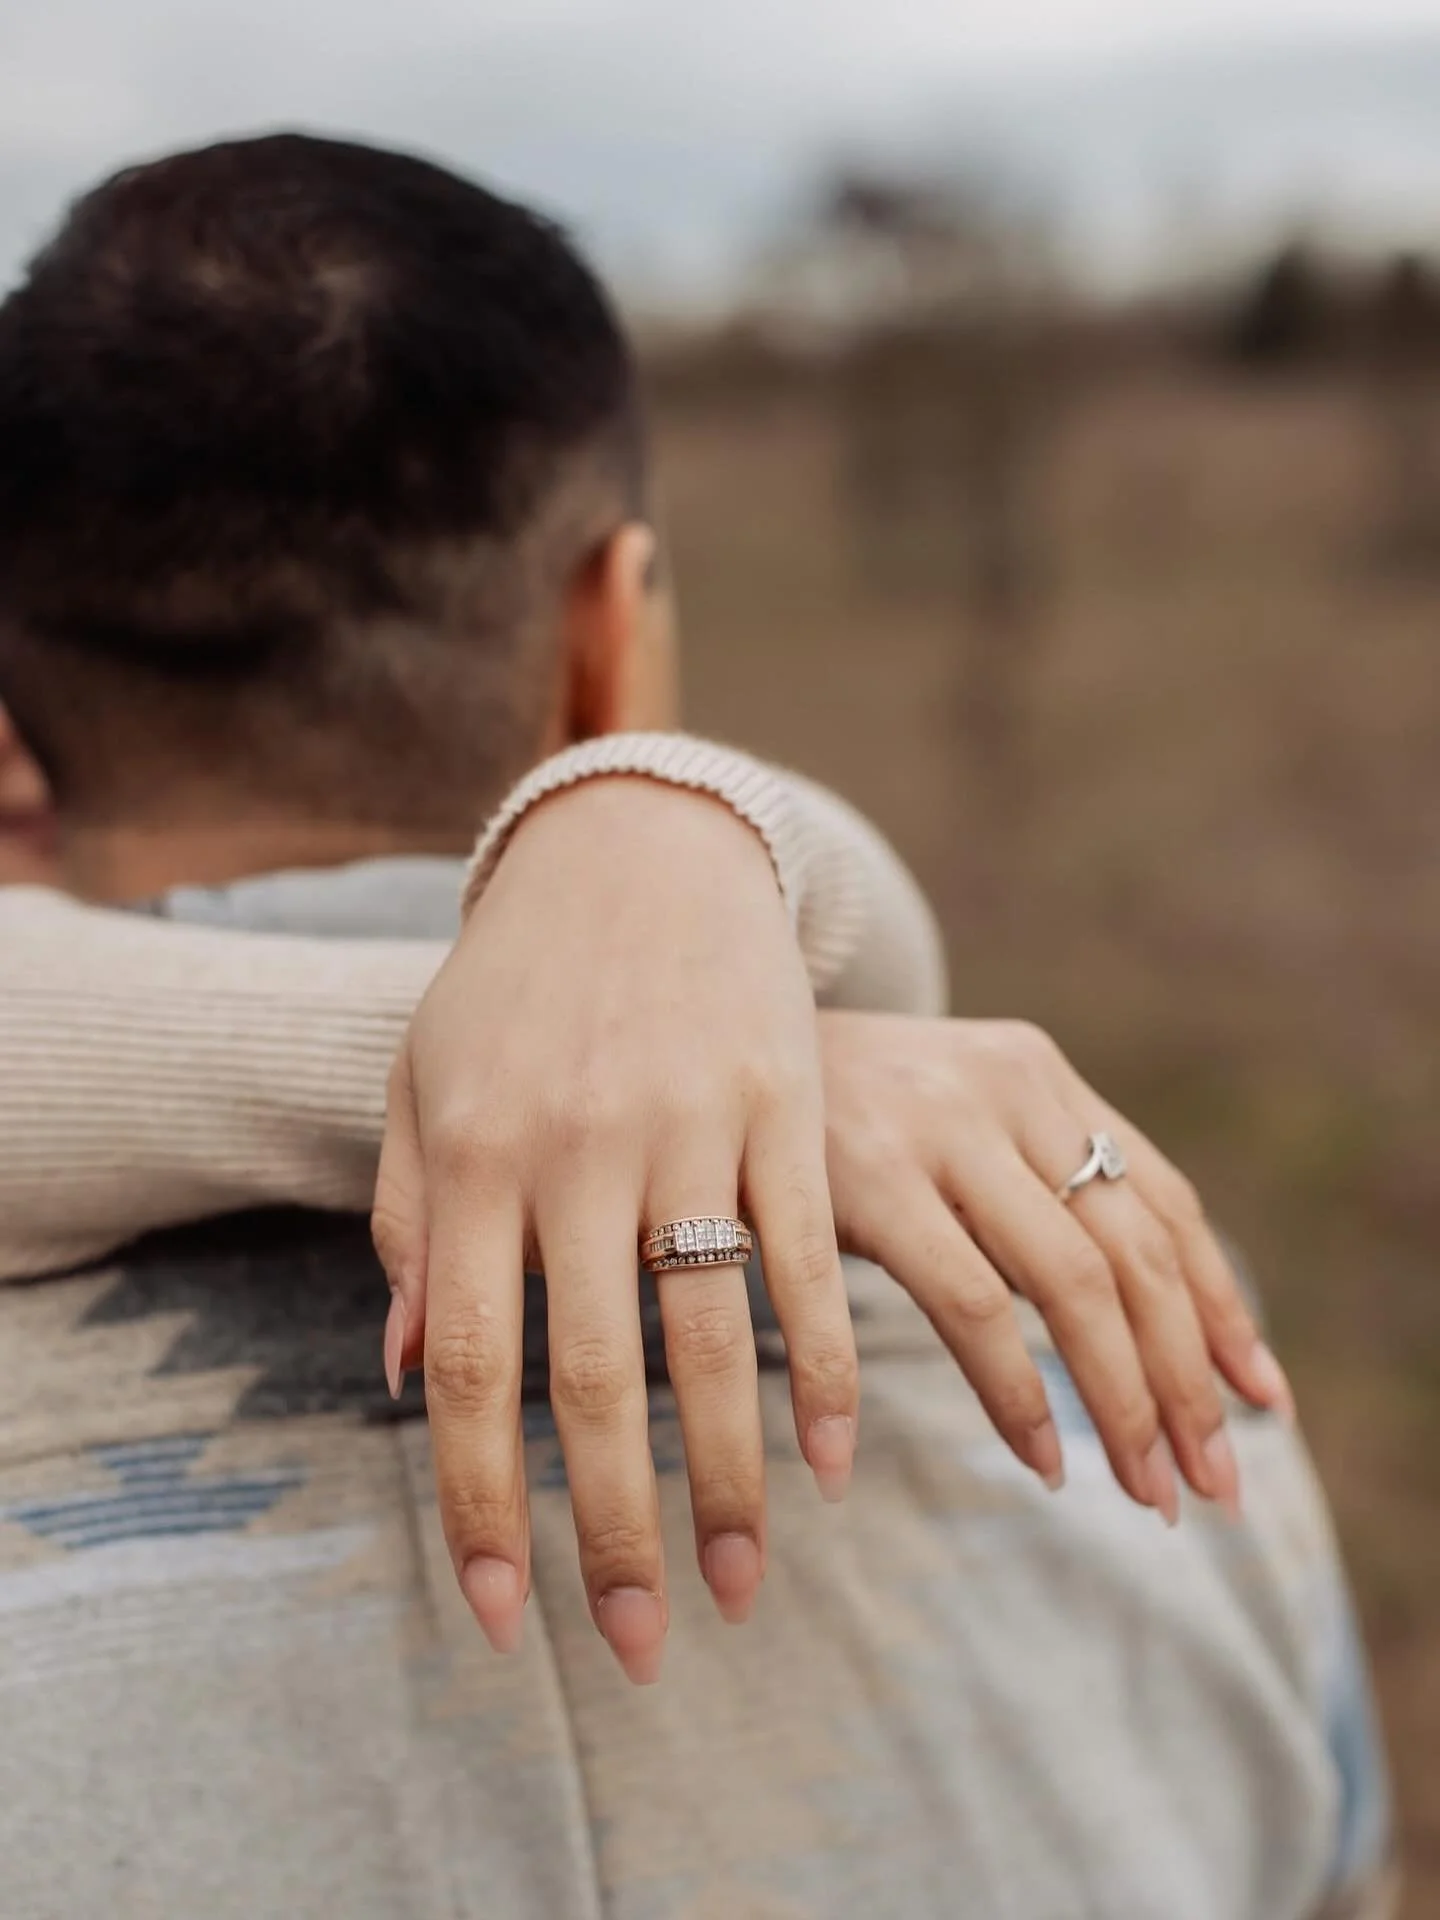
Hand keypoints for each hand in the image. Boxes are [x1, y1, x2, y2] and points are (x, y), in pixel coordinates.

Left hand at [371, 779, 857, 1681]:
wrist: (634, 850)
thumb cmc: (514, 983)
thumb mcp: (426, 1086)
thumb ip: (410, 1227)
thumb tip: (399, 1378)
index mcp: (474, 1158)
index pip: (466, 1368)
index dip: (478, 1505)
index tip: (501, 1619)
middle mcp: (579, 1152)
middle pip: (594, 1379)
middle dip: (615, 1531)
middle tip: (640, 1644)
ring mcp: (690, 1127)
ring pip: (713, 1337)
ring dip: (732, 1480)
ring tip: (743, 1586)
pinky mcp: (785, 1107)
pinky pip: (810, 1257)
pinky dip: (826, 1366)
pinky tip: (832, 1461)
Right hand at [818, 1012, 1294, 1520]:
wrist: (700, 1033)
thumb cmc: (827, 1108)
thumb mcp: (940, 1114)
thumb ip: (1021, 1183)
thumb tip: (1129, 1319)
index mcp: (1038, 1074)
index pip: (1164, 1204)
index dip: (1222, 1309)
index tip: (1262, 1403)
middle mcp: (1006, 1089)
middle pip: (1136, 1255)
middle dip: (1185, 1381)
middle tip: (1213, 1485)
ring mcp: (940, 1126)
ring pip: (1074, 1285)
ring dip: (1121, 1403)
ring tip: (1143, 1491)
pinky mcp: (868, 1176)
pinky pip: (973, 1305)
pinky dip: (1014, 1395)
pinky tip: (1042, 1459)